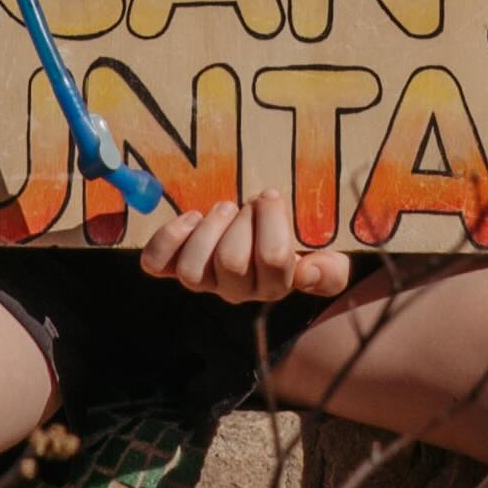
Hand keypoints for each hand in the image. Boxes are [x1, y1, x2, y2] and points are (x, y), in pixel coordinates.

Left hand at [135, 184, 356, 305]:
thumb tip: (306, 271)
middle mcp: (237, 290)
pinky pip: (158, 264)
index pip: (274, 258)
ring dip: (208, 229)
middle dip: (243, 220)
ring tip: (224, 208)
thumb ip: (329, 271)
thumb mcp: (328, 257)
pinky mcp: (176, 266)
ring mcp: (205, 280)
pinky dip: (168, 239)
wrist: (263, 237)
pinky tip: (191, 218)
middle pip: (232, 262)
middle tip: (250, 203)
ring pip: (193, 270)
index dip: (273, 220)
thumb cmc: (297, 243)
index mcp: (274, 285)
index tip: (272, 197)